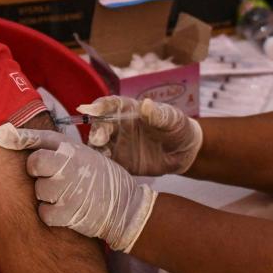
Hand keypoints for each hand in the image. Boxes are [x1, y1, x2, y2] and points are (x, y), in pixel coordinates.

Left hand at [0, 124, 157, 251]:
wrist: (125, 206)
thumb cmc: (99, 178)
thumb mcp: (83, 154)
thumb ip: (53, 147)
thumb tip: (9, 134)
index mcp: (73, 148)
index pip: (40, 139)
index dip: (18, 137)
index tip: (1, 134)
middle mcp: (69, 165)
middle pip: (34, 164)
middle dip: (38, 172)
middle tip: (53, 178)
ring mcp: (68, 189)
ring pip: (38, 191)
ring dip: (47, 197)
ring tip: (66, 195)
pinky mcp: (68, 212)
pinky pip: (44, 213)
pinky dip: (52, 215)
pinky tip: (66, 211)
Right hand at [77, 96, 202, 176]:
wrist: (184, 151)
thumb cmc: (177, 127)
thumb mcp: (172, 118)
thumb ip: (158, 114)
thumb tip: (146, 104)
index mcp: (129, 109)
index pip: (110, 105)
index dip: (98, 106)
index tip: (88, 109)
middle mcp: (119, 125)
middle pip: (101, 125)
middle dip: (97, 131)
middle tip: (99, 139)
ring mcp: (118, 144)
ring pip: (99, 145)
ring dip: (95, 149)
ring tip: (99, 155)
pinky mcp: (121, 161)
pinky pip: (107, 163)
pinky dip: (101, 165)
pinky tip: (103, 168)